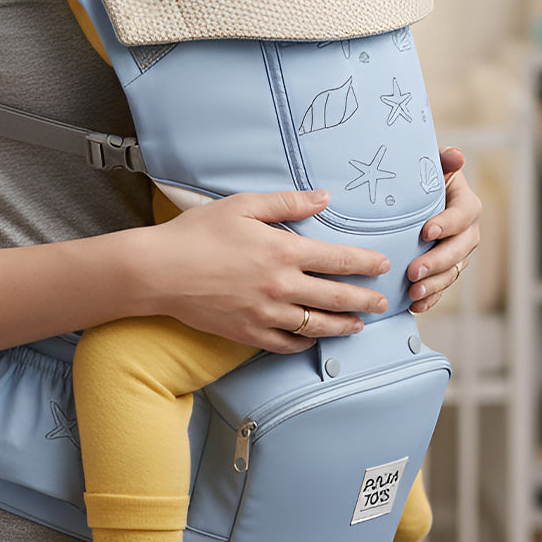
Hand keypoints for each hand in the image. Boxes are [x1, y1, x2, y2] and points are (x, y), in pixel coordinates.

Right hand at [150, 189, 390, 353]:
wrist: (159, 271)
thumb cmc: (197, 232)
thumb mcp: (242, 205)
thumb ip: (287, 203)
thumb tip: (324, 197)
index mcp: (283, 251)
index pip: (339, 260)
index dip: (366, 263)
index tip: (382, 265)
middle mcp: (281, 286)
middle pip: (337, 297)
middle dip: (365, 300)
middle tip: (383, 302)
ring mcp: (265, 314)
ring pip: (317, 326)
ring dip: (344, 326)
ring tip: (358, 325)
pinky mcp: (248, 333)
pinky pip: (287, 344)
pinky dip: (305, 343)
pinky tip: (313, 338)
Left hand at [406, 148, 481, 312]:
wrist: (411, 195)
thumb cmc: (420, 176)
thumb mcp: (430, 164)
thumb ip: (443, 160)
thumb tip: (455, 155)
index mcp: (466, 203)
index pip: (464, 214)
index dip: (448, 224)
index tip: (426, 231)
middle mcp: (467, 231)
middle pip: (460, 249)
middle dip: (438, 262)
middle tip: (414, 271)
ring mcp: (458, 253)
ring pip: (452, 272)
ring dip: (434, 285)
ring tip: (413, 293)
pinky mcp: (446, 270)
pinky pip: (443, 287)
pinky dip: (431, 298)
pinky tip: (414, 305)